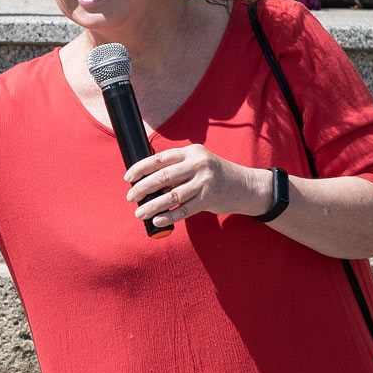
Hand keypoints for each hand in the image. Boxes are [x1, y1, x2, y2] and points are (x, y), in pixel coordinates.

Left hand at [125, 144, 271, 227]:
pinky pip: (183, 210)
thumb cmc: (214, 174)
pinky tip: (157, 220)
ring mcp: (204, 182)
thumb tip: (147, 181)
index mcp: (191, 152)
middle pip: (163, 177)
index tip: (128, 178)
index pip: (160, 158)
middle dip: (142, 188)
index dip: (141, 168)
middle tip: (130, 197)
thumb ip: (177, 167)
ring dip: (152, 206)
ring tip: (139, 212)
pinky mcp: (208, 199)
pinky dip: (168, 217)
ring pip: (171, 196)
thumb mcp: (198, 162)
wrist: (245, 186)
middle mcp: (198, 164)